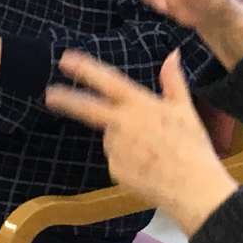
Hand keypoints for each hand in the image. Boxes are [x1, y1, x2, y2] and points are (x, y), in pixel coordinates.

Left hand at [46, 50, 237, 234]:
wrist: (193, 188)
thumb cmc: (193, 146)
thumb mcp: (185, 109)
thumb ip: (173, 80)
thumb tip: (172, 54)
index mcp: (139, 105)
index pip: (108, 82)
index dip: (85, 69)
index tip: (65, 60)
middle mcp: (122, 125)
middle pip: (87, 109)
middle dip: (66, 100)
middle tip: (49, 95)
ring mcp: (115, 149)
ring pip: (111, 138)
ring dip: (122, 140)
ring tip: (152, 151)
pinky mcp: (114, 171)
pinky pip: (116, 161)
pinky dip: (128, 162)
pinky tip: (148, 167)